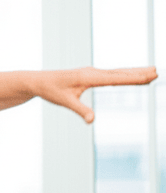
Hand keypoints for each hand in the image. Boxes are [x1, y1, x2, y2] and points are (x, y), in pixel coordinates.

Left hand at [33, 66, 157, 122]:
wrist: (39, 81)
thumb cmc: (51, 91)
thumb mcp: (64, 102)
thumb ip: (80, 110)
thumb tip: (91, 121)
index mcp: (88, 77)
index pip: (114, 79)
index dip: (132, 78)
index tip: (149, 76)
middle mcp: (92, 72)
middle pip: (120, 73)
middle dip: (139, 73)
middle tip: (157, 72)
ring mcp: (91, 72)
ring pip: (117, 72)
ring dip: (134, 72)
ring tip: (152, 71)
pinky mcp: (90, 75)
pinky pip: (111, 74)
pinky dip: (124, 74)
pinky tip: (132, 74)